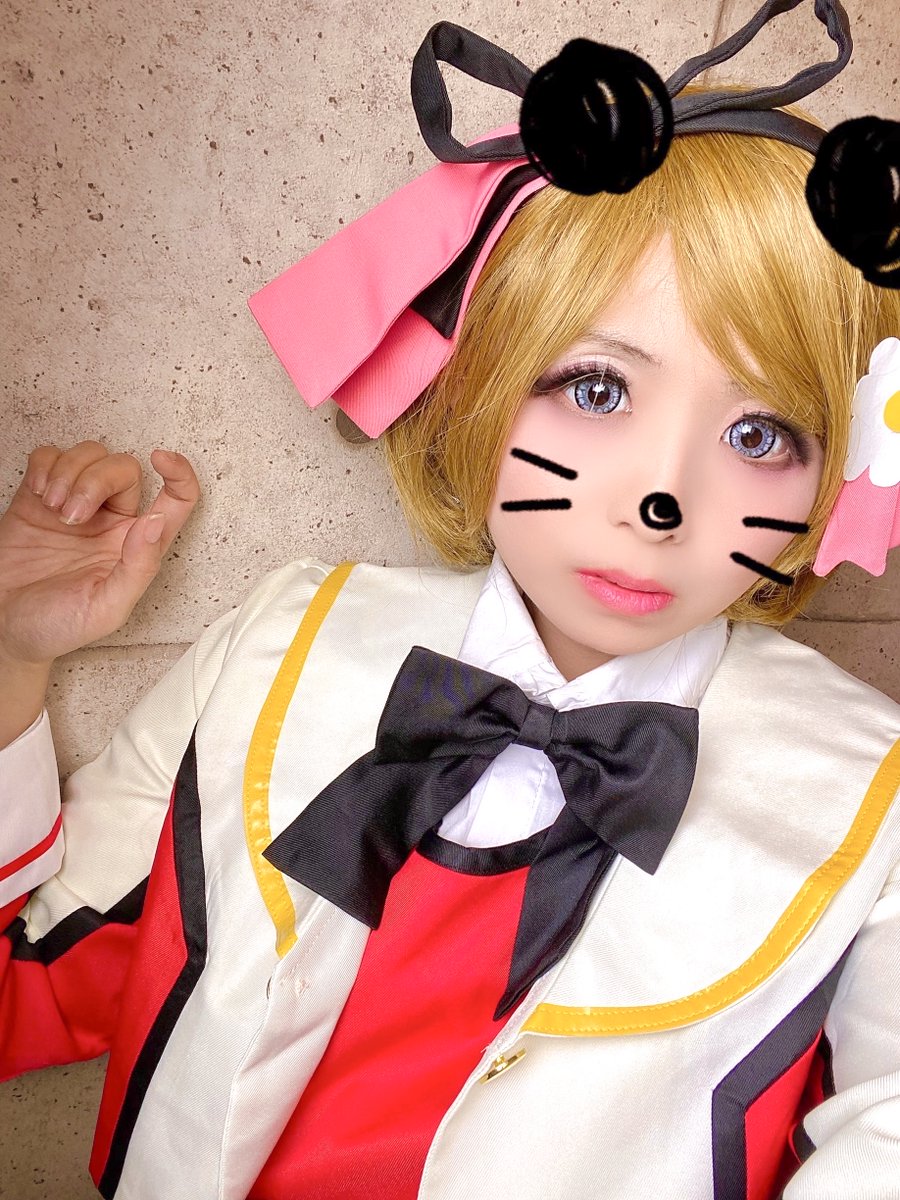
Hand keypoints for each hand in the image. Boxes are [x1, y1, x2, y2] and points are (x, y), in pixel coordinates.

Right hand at [0, 441, 200, 665]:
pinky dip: (45, 465)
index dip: (180, 473)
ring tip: (52, 507)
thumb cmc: (58, 625)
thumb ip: (138, 568)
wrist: (4, 626)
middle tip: (71, 515)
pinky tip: (38, 493)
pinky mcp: (40, 497)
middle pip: (125, 468)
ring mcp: (76, 505)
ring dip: (69, 473)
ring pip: (90, 456)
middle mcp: (112, 521)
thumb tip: (156, 524)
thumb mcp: (107, 608)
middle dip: (96, 481)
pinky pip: (51, 456)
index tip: (163, 459)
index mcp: (138, 546)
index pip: (176, 500)